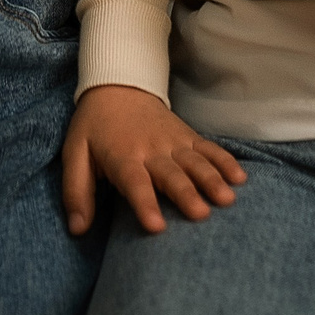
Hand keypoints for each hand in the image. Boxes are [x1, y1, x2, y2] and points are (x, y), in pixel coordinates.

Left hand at [60, 84, 244, 234]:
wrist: (117, 84)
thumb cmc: (94, 126)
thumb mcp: (74, 154)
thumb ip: (75, 192)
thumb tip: (76, 230)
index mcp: (122, 157)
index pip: (134, 183)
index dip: (145, 203)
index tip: (156, 226)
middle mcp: (151, 150)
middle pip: (171, 174)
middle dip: (186, 194)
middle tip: (201, 214)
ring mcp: (173, 141)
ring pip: (195, 161)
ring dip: (212, 179)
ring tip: (227, 198)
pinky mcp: (187, 135)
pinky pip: (208, 148)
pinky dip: (225, 161)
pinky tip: (240, 178)